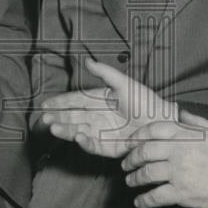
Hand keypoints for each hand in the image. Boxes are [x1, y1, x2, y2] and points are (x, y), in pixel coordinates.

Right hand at [39, 58, 177, 158]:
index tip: (45, 104)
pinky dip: (85, 142)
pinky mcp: (110, 147)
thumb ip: (105, 72)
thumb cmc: (146, 101)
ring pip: (79, 131)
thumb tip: (86, 60)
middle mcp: (98, 117)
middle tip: (44, 118)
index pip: (75, 100)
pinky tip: (77, 137)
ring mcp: (102, 132)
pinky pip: (94, 145)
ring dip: (65, 130)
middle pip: (73, 117)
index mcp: (99, 100)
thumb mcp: (125, 83)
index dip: (60, 102)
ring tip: (53, 127)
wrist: (163, 121)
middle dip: (58, 118)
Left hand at [120, 110, 207, 207]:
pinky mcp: (182, 193)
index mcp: (184, 134)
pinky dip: (144, 200)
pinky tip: (140, 201)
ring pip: (146, 174)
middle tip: (126, 164)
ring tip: (130, 181)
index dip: (136, 137)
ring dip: (134, 179)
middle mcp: (178, 151)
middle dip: (131, 159)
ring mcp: (179, 173)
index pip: (151, 130)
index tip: (129, 143)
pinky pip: (156, 196)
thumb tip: (179, 112)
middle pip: (144, 152)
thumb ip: (193, 120)